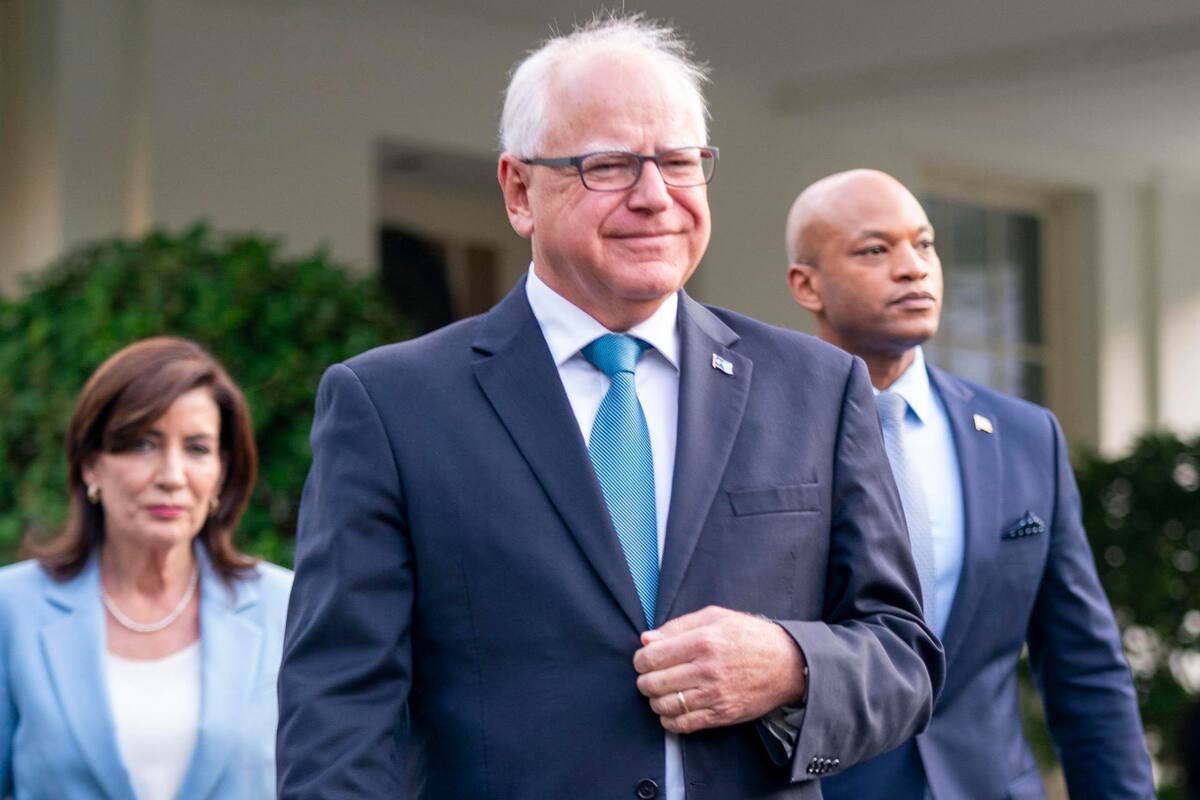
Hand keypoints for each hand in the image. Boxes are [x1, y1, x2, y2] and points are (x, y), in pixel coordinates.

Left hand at [632, 605, 806, 733]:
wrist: (788, 663)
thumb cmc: (750, 636)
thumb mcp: (715, 617)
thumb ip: (678, 626)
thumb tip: (646, 639)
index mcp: (702, 641)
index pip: (652, 657)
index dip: (640, 660)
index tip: (644, 660)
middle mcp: (706, 670)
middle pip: (653, 683)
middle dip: (644, 681)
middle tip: (650, 676)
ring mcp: (714, 695)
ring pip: (664, 706)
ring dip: (655, 701)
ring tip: (662, 692)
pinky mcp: (722, 715)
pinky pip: (683, 725)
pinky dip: (669, 720)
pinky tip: (673, 709)